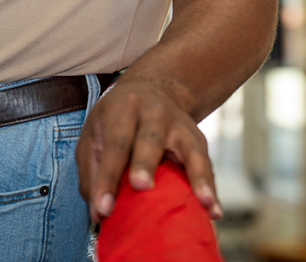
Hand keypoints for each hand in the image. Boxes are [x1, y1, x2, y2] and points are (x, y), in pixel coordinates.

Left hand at [75, 76, 221, 224]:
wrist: (151, 90)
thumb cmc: (117, 121)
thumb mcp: (95, 134)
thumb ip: (92, 171)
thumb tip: (97, 214)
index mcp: (123, 108)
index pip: (115, 144)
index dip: (107, 177)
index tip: (102, 209)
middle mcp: (153, 111)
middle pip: (150, 138)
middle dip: (145, 163)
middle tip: (140, 186)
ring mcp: (180, 124)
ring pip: (189, 149)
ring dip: (196, 176)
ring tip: (202, 203)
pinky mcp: (197, 138)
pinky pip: (206, 164)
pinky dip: (210, 187)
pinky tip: (213, 210)